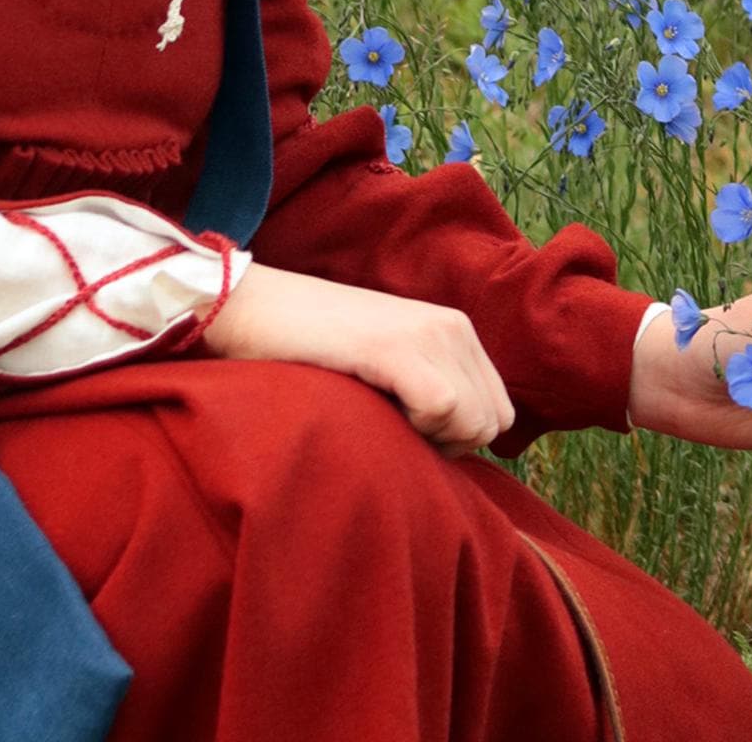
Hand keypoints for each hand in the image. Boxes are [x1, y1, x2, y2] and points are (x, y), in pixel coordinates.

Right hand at [199, 262, 514, 457]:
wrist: (253, 309)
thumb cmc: (313, 350)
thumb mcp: (389, 363)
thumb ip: (431, 386)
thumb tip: (466, 443)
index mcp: (455, 329)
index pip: (499, 412)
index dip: (458, 437)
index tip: (409, 426)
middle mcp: (451, 326)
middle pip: (492, 422)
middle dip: (449, 442)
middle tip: (395, 424)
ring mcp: (427, 332)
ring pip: (474, 420)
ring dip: (431, 436)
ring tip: (382, 412)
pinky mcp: (395, 346)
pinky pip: (443, 407)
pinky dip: (416, 425)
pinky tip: (377, 407)